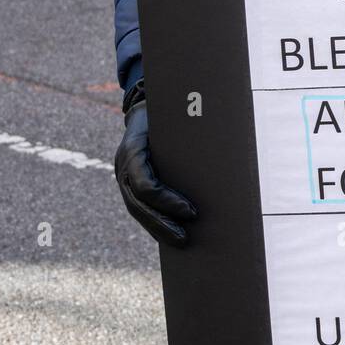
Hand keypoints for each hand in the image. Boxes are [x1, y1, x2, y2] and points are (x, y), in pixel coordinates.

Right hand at [114, 83, 197, 246]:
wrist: (143, 104)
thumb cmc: (166, 109)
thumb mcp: (174, 115)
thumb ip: (190, 129)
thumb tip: (222, 138)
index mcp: (133, 149)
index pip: (145, 184)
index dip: (167, 201)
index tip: (191, 211)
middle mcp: (123, 165)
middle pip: (139, 204)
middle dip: (163, 223)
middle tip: (186, 238)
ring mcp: (122, 175)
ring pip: (136, 210)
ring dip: (158, 228)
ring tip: (182, 241)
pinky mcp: (127, 181)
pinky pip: (138, 206)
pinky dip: (154, 221)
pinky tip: (171, 231)